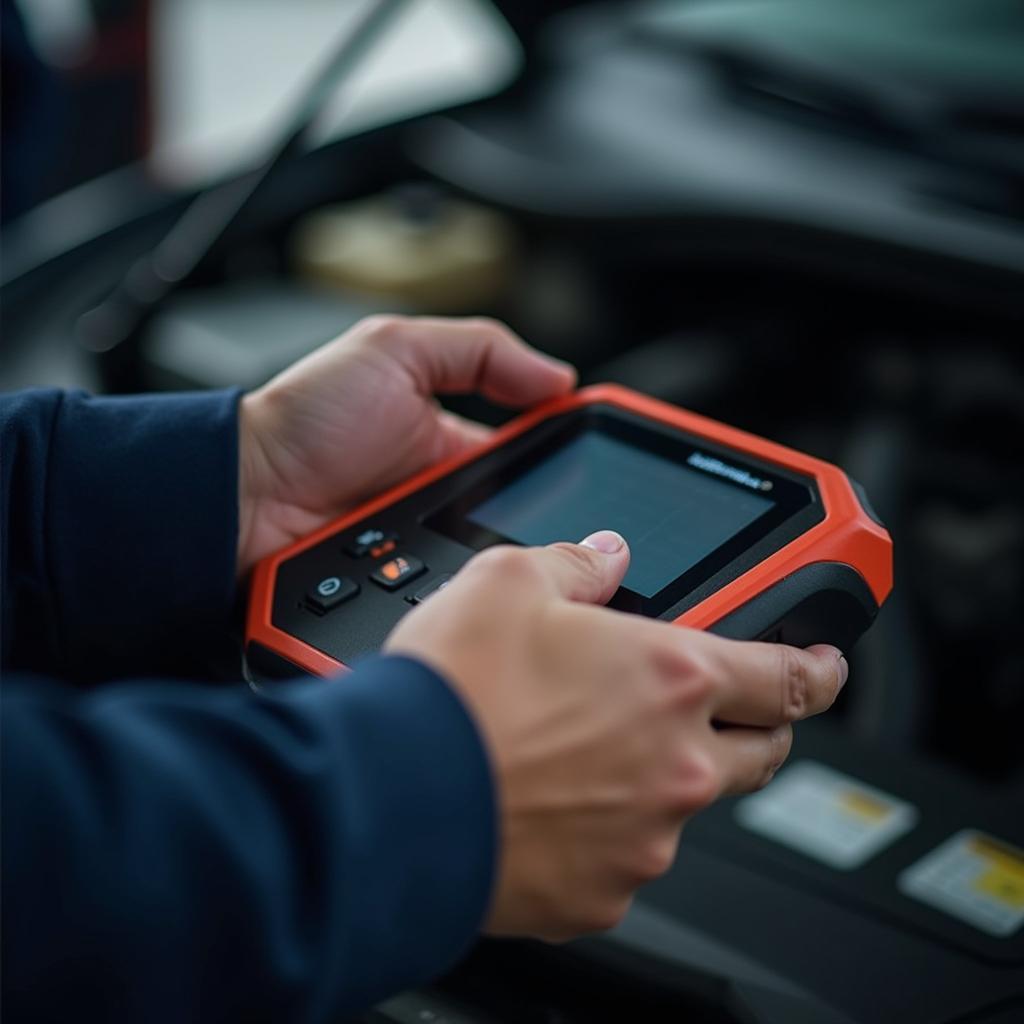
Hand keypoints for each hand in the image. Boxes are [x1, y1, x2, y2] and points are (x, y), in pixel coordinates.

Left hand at [237, 315, 574, 574]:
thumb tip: (561, 378)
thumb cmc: (304, 416)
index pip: (535, 454)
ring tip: (539, 557)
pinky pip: (456, 591)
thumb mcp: (394, 349)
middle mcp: (447, 498)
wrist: (240, 490)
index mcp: (453, 443)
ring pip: (497, 561)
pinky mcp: (408, 589)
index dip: (572, 457)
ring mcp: (428, 545)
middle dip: (554, 521)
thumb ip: (479, 351)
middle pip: (525, 516)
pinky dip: (472, 589)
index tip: (609, 461)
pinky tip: (486, 585)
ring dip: (516, 557)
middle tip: (583, 523)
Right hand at [385, 531, 847, 940]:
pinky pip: (625, 862)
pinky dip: (605, 833)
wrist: (391, 796)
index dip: (819, 669)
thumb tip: (605, 554)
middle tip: (719, 712)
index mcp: (670, 678)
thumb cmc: (452, 691)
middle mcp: (676, 765)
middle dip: (758, 730)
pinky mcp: (602, 897)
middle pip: (762, 753)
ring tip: (585, 756)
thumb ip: (575, 563)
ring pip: (684, 809)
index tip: (827, 668)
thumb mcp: (508, 581)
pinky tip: (550, 806)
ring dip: (660, 781)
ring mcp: (644, 840)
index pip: (787, 676)